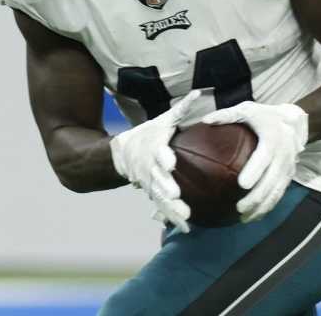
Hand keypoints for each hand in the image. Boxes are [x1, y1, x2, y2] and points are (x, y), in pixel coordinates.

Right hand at [110, 90, 200, 232]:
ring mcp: (149, 183)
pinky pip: (161, 207)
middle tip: (176, 196)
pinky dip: (172, 217)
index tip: (170, 163)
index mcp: (154, 148)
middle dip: (166, 188)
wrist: (121, 153)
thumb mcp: (162, 120)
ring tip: (185, 218)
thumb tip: (199, 91)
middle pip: (158, 179)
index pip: (158, 153)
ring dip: (171, 208)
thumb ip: (181, 109)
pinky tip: (186, 228)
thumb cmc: (147, 134)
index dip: (163, 157)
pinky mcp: (151, 193)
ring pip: (160, 197)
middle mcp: (150, 167)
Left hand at [203, 102, 307, 222]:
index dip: (255, 172)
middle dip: (256, 197)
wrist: (295, 122)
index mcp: (272, 139)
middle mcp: (283, 156)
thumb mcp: (248, 110)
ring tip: (245, 218)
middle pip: (271, 181)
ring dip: (262, 207)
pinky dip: (268, 207)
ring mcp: (288, 168)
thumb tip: (205, 121)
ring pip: (276, 192)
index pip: (263, 158)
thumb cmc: (265, 116)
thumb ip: (227, 115)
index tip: (242, 185)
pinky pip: (279, 194)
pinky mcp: (289, 176)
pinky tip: (255, 216)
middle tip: (239, 209)